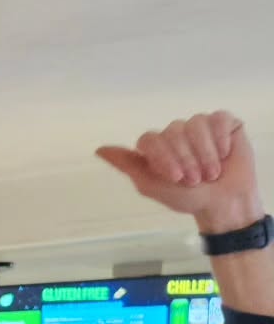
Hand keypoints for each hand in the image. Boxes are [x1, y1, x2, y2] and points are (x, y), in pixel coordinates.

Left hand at [97, 111, 264, 233]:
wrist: (222, 204)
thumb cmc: (186, 198)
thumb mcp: (151, 185)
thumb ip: (127, 165)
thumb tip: (99, 149)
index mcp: (155, 147)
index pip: (149, 139)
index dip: (163, 157)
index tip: (175, 178)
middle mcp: (174, 133)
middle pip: (172, 131)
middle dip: (185, 159)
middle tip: (194, 180)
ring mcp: (197, 126)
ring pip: (195, 124)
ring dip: (204, 153)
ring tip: (211, 173)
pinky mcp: (222, 123)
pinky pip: (218, 119)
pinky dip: (221, 140)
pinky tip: (224, 154)